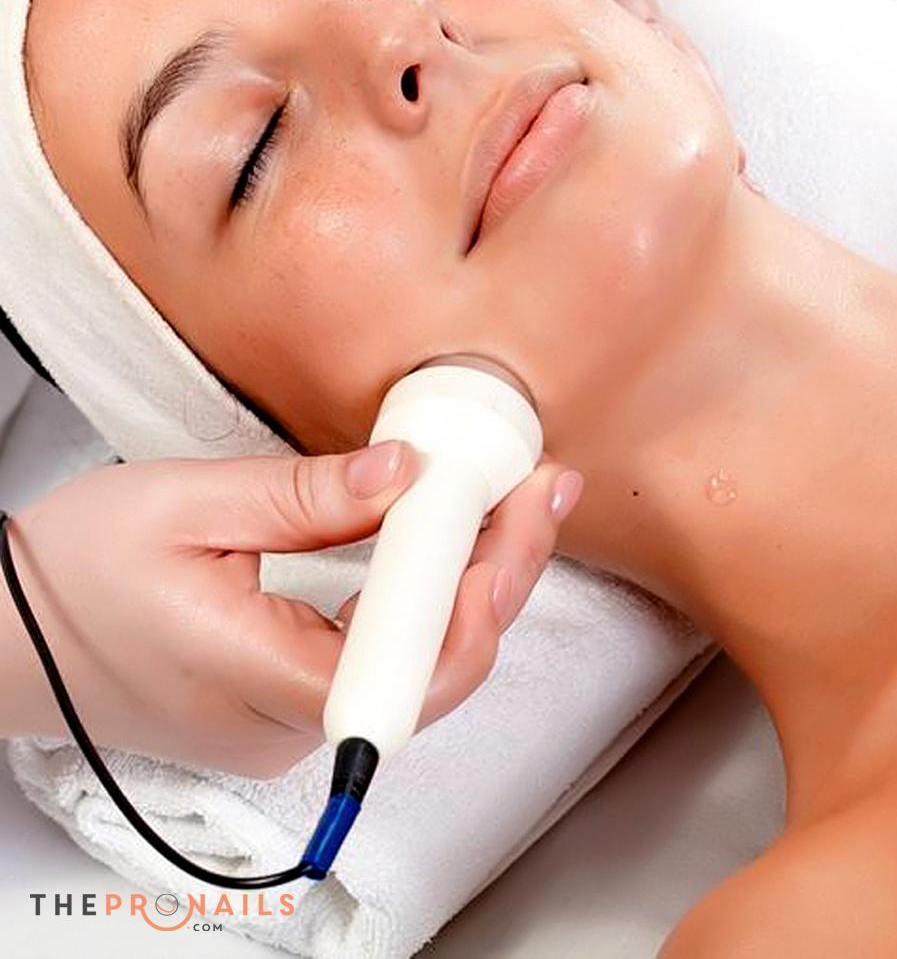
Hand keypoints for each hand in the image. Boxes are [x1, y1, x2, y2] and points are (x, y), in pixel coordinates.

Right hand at [3, 444, 582, 777]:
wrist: (8, 632)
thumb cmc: (72, 572)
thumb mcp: (190, 504)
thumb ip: (308, 496)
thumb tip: (406, 476)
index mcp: (259, 677)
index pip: (413, 667)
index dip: (486, 591)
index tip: (520, 510)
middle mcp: (286, 725)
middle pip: (435, 672)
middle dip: (501, 578)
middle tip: (538, 494)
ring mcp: (287, 726)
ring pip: (416, 671)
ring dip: (470, 589)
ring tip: (510, 510)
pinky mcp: (283, 708)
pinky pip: (379, 664)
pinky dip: (423, 605)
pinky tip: (447, 549)